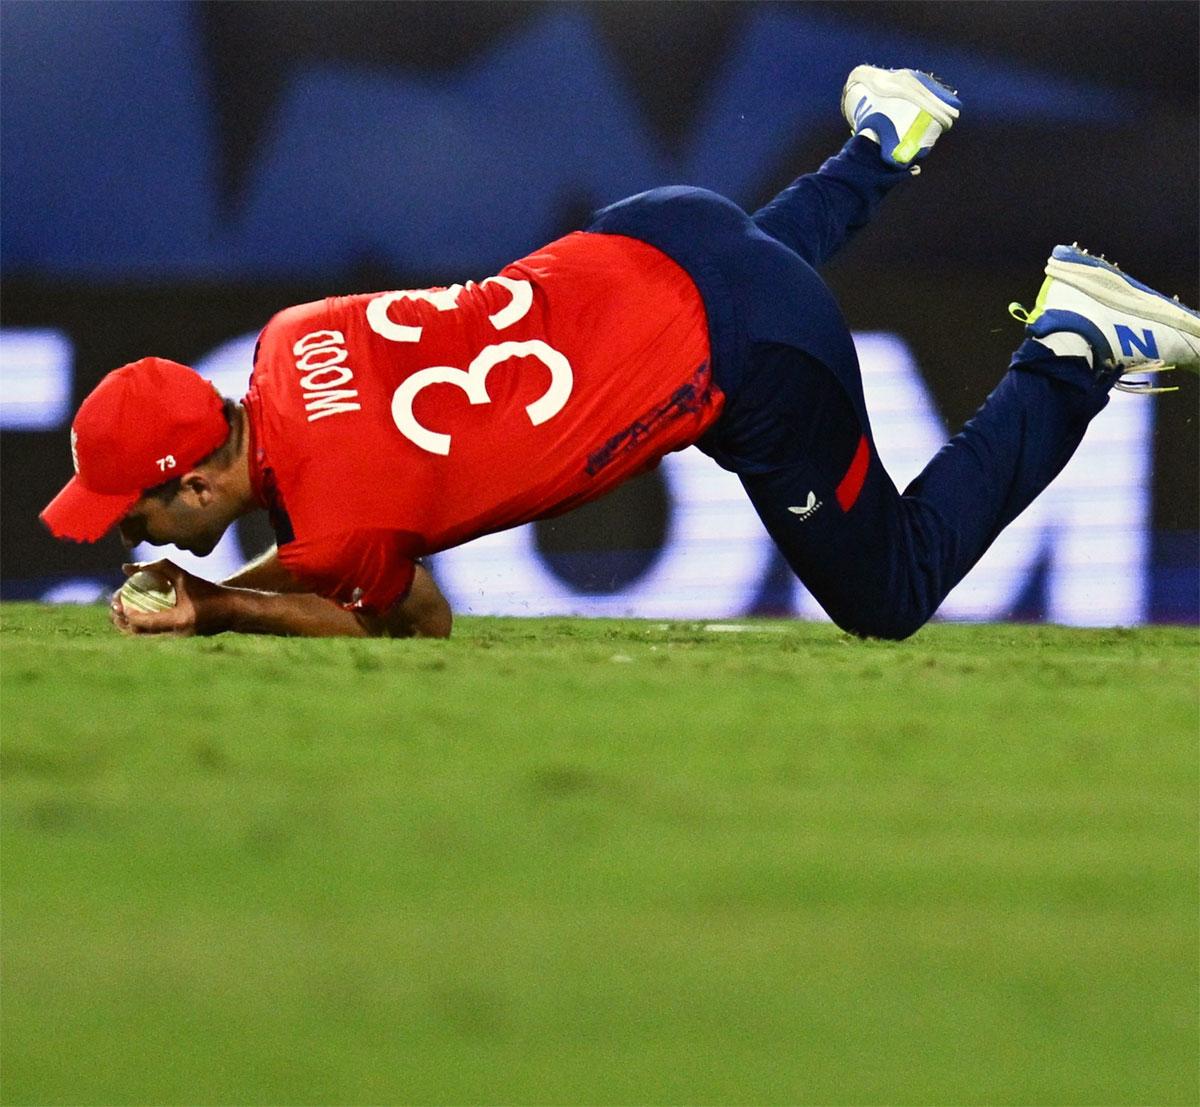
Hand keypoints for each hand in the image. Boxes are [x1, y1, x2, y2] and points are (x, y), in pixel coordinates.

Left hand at [109, 559, 226, 636]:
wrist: (232, 610)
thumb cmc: (208, 590)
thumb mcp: (184, 575)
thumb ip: (158, 567)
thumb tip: (126, 568)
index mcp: (178, 620)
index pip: (142, 621)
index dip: (126, 612)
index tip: (119, 600)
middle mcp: (175, 634)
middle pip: (138, 633)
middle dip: (121, 621)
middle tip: (115, 606)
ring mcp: (176, 639)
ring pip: (144, 636)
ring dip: (129, 624)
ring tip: (121, 610)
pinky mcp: (176, 640)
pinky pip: (153, 634)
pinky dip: (142, 624)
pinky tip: (137, 613)